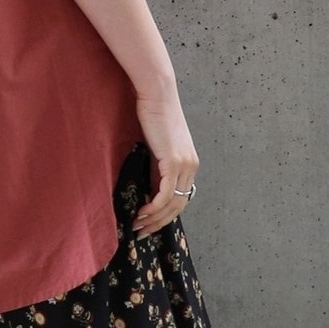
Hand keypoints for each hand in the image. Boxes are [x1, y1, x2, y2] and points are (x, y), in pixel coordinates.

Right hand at [131, 89, 198, 237]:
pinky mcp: (173, 162)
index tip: (148, 225)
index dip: (165, 217)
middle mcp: (191, 167)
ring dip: (154, 218)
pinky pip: (165, 194)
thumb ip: (155, 165)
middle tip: (141, 232)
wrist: (157, 95)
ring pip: (172, 204)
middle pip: (178, 206)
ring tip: (137, 225)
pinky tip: (141, 212)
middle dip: (159, 223)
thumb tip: (144, 184)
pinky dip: (154, 207)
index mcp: (189, 165)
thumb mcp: (155, 145)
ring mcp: (184, 165)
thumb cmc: (152, 115)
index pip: (181, 200)